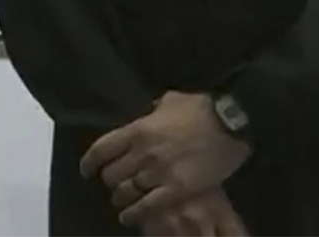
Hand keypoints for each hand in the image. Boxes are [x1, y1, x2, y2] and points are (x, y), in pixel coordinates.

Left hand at [82, 92, 251, 226]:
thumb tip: (148, 111)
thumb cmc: (201, 108)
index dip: (89, 163)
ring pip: (126, 192)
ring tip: (121, 202)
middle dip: (109, 181)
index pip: (101, 150)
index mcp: (137, 129)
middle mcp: (142, 152)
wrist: (231, 122)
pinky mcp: (177, 189)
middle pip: (111, 174)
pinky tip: (129, 217)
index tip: (87, 170)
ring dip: (120, 199)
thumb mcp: (169, 102)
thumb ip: (152, 111)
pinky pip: (147, 206)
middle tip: (112, 184)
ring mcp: (159, 172)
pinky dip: (135, 213)